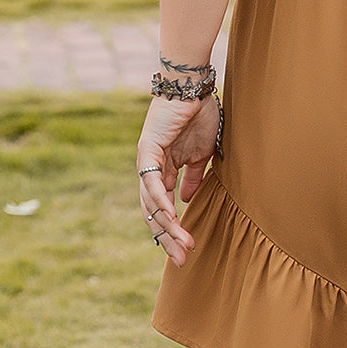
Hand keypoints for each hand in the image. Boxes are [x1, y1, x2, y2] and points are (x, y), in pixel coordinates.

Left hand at [137, 95, 220, 266]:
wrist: (192, 87)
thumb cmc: (198, 114)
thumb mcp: (201, 153)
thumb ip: (194, 177)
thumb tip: (186, 201)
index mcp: (163, 171)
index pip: (163, 208)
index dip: (173, 230)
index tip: (187, 250)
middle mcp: (149, 170)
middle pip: (154, 213)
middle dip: (168, 238)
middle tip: (182, 260)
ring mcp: (146, 162)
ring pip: (152, 203)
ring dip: (168, 226)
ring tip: (183, 244)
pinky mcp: (147, 151)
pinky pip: (152, 182)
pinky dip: (161, 201)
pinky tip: (171, 217)